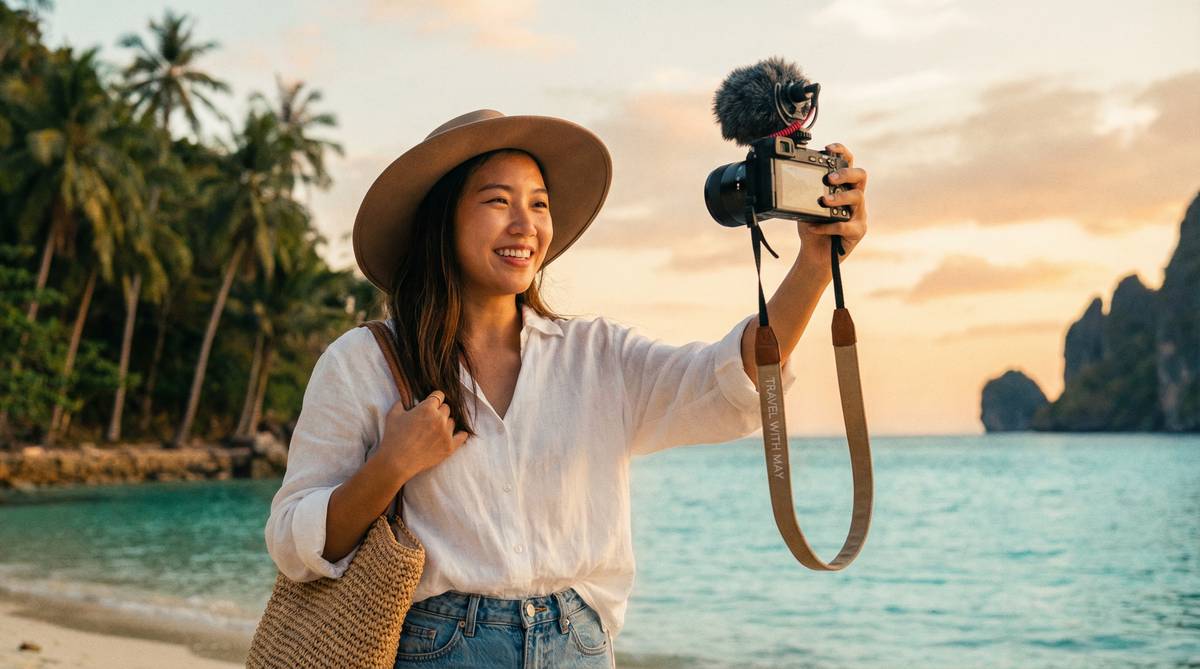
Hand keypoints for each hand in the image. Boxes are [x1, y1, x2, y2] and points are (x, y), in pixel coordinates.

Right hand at [376, 389, 468, 479]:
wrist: (397, 461)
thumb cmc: (393, 437)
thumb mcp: (393, 415)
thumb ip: (401, 403)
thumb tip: (405, 399)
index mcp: (427, 408)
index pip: (439, 395)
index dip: (434, 399)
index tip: (432, 403)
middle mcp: (439, 418)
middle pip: (446, 408)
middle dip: (439, 411)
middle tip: (430, 419)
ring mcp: (446, 432)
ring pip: (452, 421)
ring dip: (446, 423)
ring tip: (435, 430)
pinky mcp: (450, 446)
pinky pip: (462, 436)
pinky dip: (460, 434)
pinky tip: (457, 434)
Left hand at [797, 143, 868, 270]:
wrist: (815, 254)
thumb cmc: (812, 227)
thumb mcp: (804, 206)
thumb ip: (803, 193)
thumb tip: (788, 179)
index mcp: (843, 187)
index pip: (848, 163)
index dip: (842, 152)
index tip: (829, 148)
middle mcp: (854, 197)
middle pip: (861, 175)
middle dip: (846, 173)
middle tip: (829, 179)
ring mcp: (859, 214)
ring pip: (857, 197)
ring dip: (839, 197)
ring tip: (823, 201)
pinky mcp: (858, 231)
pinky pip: (845, 225)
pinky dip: (827, 226)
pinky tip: (814, 227)